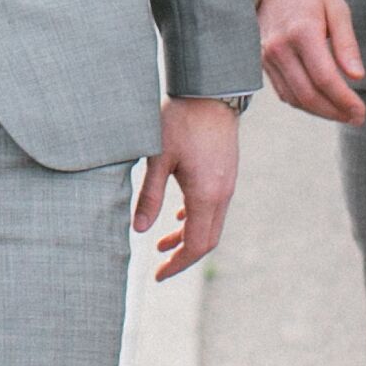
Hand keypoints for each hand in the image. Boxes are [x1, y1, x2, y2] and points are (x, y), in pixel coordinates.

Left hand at [135, 98, 239, 282]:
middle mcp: (222, 193)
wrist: (210, 91)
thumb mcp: (158, 157)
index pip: (196, 244)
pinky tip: (179, 216)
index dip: (178, 263)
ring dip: (188, 236)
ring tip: (162, 243)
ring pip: (211, 223)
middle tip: (161, 266)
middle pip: (207, 239)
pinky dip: (196, 218)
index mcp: (206, 195)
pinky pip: (214, 206)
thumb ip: (150, 195)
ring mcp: (227, 183)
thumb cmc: (180, 120)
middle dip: (183, 256)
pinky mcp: (226, 171)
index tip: (159, 274)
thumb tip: (138, 230)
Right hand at [256, 0, 365, 125]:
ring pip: (293, 98)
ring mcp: (266, 55)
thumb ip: (347, 44)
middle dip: (334, 112)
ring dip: (319, 112)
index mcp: (301, 32)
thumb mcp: (337, 9)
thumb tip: (357, 77)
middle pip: (307, 94)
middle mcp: (279, 47)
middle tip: (356, 118)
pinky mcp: (261, 61)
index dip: (344, 100)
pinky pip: (282, 91)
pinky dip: (303, 102)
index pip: (324, 78)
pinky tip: (322, 102)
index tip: (361, 111)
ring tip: (342, 113)